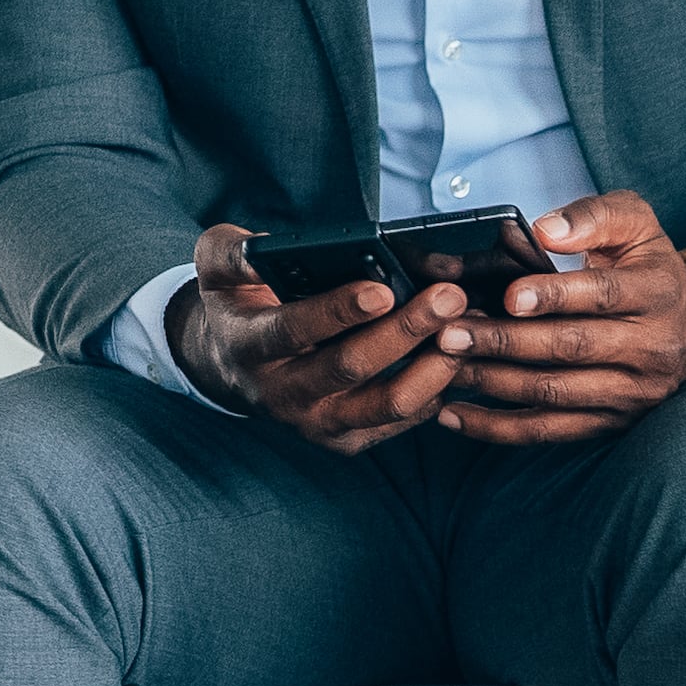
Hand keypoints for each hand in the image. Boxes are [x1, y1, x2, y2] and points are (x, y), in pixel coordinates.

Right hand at [165, 223, 466, 452]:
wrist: (232, 365)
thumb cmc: (238, 303)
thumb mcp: (218, 268)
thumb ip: (235, 252)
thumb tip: (269, 246)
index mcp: (249, 346)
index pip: (294, 330)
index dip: (338, 311)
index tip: (383, 289)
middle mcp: (282, 393)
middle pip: (351, 366)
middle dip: (405, 331)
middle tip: (449, 298)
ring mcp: (317, 422)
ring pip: (388, 403)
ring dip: (435, 366)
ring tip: (466, 327)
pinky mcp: (347, 439)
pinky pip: (403, 420)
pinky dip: (438, 389)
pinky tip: (461, 355)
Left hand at [439, 191, 685, 445]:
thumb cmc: (648, 268)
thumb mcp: (635, 223)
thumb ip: (593, 217)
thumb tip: (545, 231)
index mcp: (656, 293)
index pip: (604, 296)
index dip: (554, 297)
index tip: (508, 295)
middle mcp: (651, 348)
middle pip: (572, 348)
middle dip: (506, 342)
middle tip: (450, 334)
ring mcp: (633, 391)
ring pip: (556, 393)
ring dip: (494, 382)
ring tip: (444, 365)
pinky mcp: (613, 420)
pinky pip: (551, 430)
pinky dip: (499, 428)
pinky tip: (454, 414)